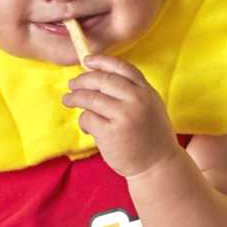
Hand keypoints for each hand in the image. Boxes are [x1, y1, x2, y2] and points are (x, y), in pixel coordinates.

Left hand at [61, 54, 178, 178]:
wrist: (158, 165)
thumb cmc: (150, 137)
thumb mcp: (150, 107)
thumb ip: (133, 92)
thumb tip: (100, 77)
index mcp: (147, 92)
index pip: (122, 68)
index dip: (102, 61)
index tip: (87, 61)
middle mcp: (137, 100)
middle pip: (103, 80)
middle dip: (83, 80)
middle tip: (72, 84)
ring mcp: (124, 115)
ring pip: (90, 98)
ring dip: (75, 98)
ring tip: (68, 100)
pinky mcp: (111, 132)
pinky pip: (88, 118)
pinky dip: (83, 121)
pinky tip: (88, 128)